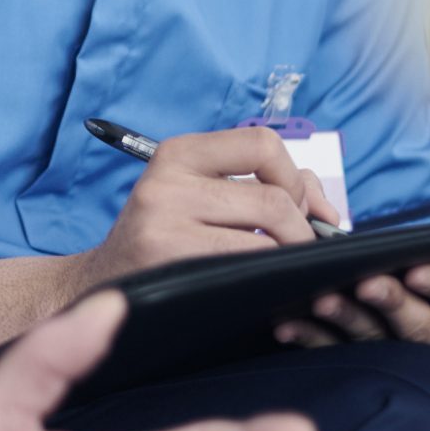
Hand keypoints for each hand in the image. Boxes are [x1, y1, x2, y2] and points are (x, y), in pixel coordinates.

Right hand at [66, 128, 338, 301]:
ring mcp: (164, 220)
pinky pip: (249, 265)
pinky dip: (269, 277)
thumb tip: (326, 208)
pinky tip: (258, 286)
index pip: (262, 143)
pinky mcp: (169, 259)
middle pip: (274, 197)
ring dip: (289, 257)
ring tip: (278, 270)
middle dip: (302, 230)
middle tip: (295, 252)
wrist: (103, 287)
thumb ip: (264, 187)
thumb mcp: (200, 198)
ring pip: (268, 233)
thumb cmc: (165, 243)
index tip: (298, 207)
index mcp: (178, 153)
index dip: (294, 177)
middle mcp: (167, 179)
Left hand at [274, 217, 429, 409]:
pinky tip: (286, 324)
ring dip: (343, 323)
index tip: (417, 271)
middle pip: (417, 329)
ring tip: (317, 301)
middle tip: (366, 283)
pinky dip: (311, 341)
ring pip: (374, 345)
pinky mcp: (371, 373)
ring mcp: (406, 366)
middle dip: (392, 306)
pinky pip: (337, 357)